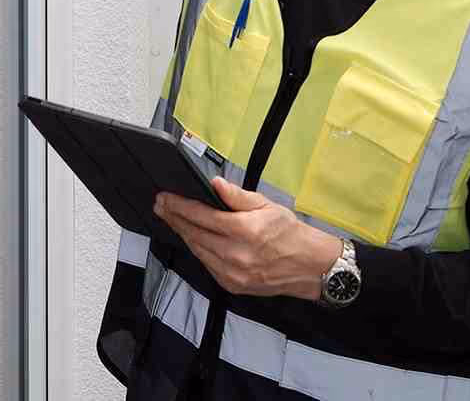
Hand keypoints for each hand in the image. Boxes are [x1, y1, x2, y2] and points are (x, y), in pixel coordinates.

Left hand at [154, 177, 342, 300]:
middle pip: (195, 234)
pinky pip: (207, 265)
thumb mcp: (267, 205)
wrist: (309, 266)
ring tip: (171, 219)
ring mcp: (233, 273)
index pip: (203, 216)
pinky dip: (197, 250)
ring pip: (198, 251)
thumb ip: (238, 196)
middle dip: (174, 218)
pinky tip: (191, 238)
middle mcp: (236, 254)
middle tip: (160, 206)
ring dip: (182, 234)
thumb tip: (215, 184)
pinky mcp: (233, 285)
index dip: (180, 206)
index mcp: (245, 231)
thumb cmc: (289, 233)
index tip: (165, 198)